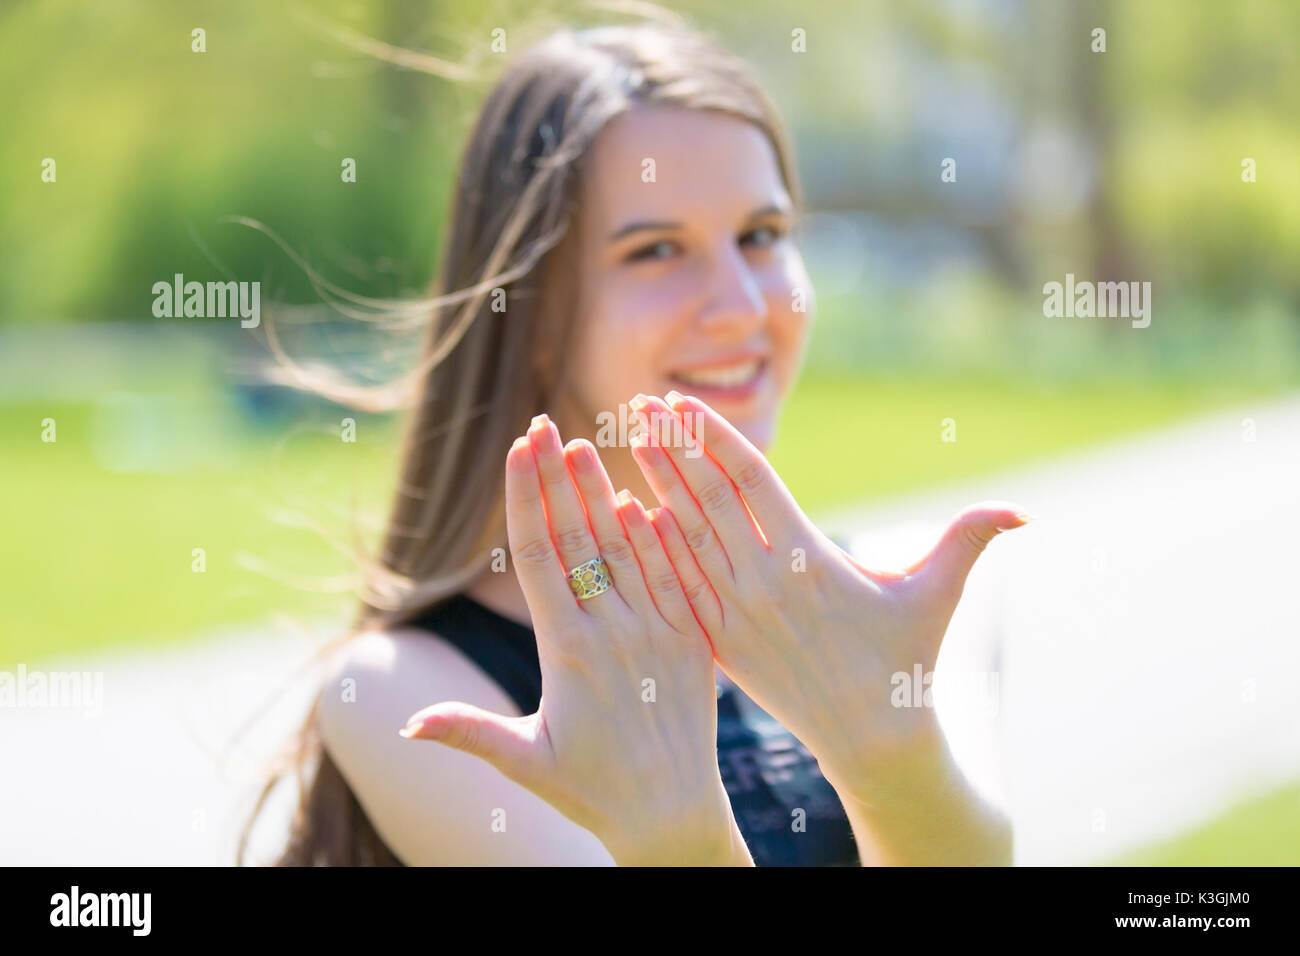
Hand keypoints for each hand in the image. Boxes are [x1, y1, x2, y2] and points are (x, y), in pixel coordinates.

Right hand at [401, 414, 748, 865]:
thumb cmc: (591, 793)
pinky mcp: (691, 638)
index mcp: (569, 653)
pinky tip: (641, 499)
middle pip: (580, 539)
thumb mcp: (525, 763)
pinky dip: (655, 535)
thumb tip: (404, 722)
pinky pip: (672, 575)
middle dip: (558, 478)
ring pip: (627, 547)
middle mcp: (614, 632)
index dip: (528, 498)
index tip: (520, 450)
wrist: (674, 815)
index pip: (539, 557)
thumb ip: (469, 733)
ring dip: (604, 494)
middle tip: (543, 426)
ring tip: (586, 446)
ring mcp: (658, 631)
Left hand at [625, 392, 1030, 799]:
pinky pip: (678, 582)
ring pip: (685, 536)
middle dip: (673, 449)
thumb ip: (968, 540)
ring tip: (634, 443)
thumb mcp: (936, 594)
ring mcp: (735, 613)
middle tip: (643, 406)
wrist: (871, 738)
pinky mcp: (721, 641)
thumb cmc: (907, 659)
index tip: (683, 404)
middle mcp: (763, 582)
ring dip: (657, 486)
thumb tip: (1025, 512)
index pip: (751, 480)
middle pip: (706, 499)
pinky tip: (633, 513)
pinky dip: (656, 546)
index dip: (714, 438)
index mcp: (808, 558)